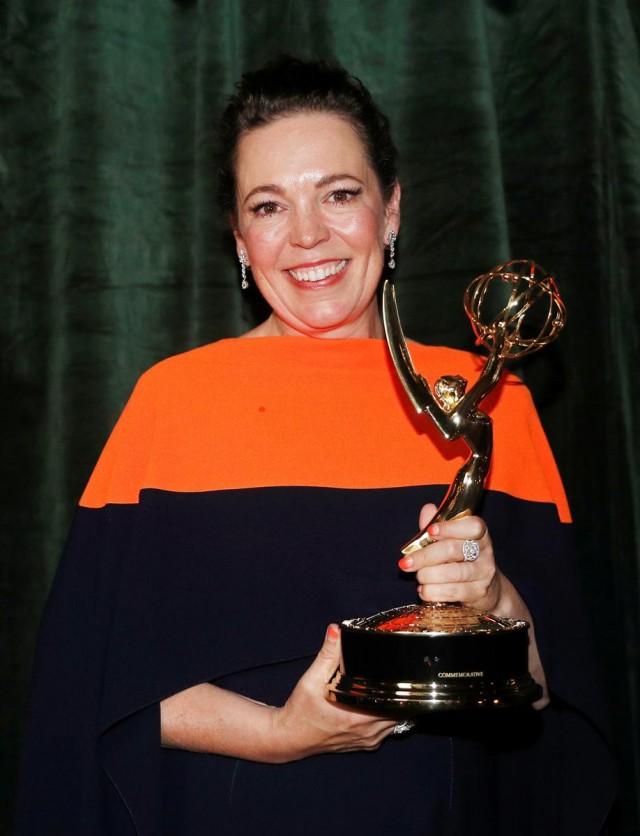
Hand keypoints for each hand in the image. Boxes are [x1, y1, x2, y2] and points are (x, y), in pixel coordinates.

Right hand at [270, 625, 396, 761]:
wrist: (290, 737)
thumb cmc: (300, 711)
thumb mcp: (311, 680)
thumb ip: (327, 655)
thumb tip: (335, 631)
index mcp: (357, 718)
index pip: (395, 704)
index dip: (401, 689)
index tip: (400, 673)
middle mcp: (367, 732)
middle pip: (399, 712)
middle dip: (398, 695)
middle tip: (393, 675)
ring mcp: (368, 741)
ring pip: (394, 723)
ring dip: (393, 707)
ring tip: (387, 688)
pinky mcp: (365, 744)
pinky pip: (386, 731)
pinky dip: (386, 718)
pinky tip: (378, 704)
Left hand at [399, 504, 549, 707]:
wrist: (485, 589)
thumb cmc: (461, 558)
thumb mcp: (449, 539)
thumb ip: (436, 525)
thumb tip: (427, 509)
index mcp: (479, 533)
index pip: (472, 526)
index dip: (450, 527)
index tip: (430, 532)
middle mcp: (485, 551)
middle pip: (454, 550)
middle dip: (425, 556)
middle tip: (406, 563)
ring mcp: (484, 573)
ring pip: (454, 573)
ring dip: (429, 576)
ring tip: (418, 578)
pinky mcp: (480, 593)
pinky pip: (455, 592)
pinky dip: (435, 592)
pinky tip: (424, 591)